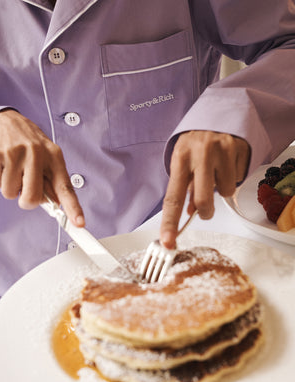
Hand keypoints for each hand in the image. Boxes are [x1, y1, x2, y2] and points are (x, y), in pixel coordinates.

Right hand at [0, 109, 84, 226]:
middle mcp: (36, 154)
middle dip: (27, 200)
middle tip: (25, 187)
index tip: (79, 223)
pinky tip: (4, 164)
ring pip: (11, 194)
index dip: (73, 207)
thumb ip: (51, 180)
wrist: (3, 120)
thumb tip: (55, 204)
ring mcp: (15, 154)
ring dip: (11, 187)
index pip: (65, 187)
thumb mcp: (47, 156)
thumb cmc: (29, 142)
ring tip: (14, 168)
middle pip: (32, 198)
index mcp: (54, 156)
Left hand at [160, 130, 249, 247]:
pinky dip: (232, 177)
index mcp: (179, 158)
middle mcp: (199, 153)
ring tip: (216, 172)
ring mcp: (220, 150)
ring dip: (220, 189)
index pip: (172, 196)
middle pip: (202, 200)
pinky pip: (237, 179)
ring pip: (224, 191)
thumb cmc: (195, 144)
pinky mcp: (237, 148)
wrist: (215, 115)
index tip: (168, 240)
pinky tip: (226, 164)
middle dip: (205, 212)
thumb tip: (189, 213)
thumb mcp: (183, 161)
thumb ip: (185, 187)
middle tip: (204, 209)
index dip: (170, 222)